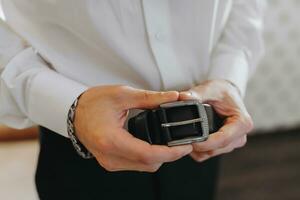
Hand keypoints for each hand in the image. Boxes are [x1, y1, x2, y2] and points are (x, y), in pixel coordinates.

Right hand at [74, 85, 191, 171]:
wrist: (75, 112)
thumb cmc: (93, 103)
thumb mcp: (122, 95)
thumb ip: (150, 98)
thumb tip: (173, 97)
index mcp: (111, 140)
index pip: (148, 154)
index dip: (171, 153)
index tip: (186, 146)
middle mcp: (110, 156)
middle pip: (149, 164)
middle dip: (169, 155)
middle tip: (181, 141)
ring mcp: (110, 162)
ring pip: (144, 167)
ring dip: (160, 157)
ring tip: (171, 143)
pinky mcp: (111, 162)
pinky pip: (136, 165)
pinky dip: (149, 157)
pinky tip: (155, 146)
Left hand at [179, 80, 252, 161]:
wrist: (225, 94)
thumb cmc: (220, 91)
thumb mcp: (209, 89)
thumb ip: (196, 94)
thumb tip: (183, 97)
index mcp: (242, 123)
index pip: (223, 139)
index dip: (205, 143)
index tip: (190, 142)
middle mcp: (240, 136)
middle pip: (216, 149)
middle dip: (198, 145)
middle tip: (180, 138)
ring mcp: (232, 143)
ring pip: (210, 153)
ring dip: (197, 148)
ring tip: (184, 136)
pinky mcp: (223, 147)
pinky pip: (207, 154)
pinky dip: (197, 149)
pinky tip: (190, 138)